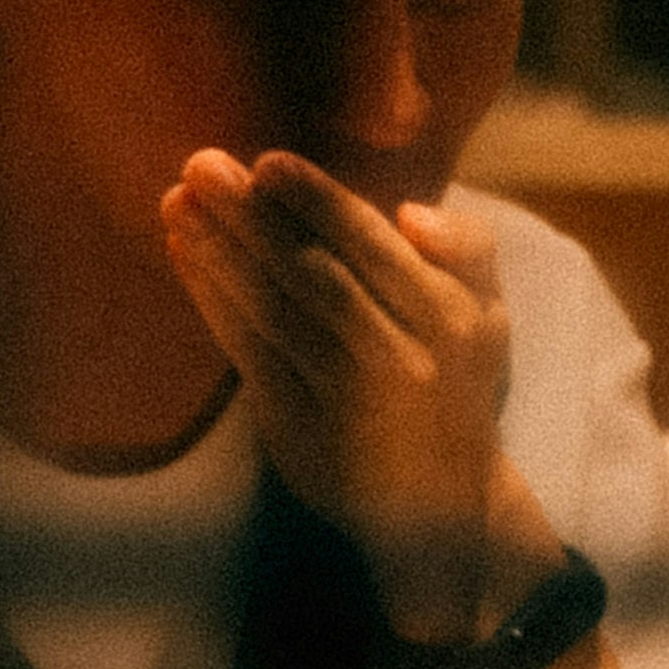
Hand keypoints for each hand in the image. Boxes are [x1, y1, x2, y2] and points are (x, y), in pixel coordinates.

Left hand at [157, 151, 547, 649]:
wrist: (443, 507)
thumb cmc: (457, 382)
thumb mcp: (489, 313)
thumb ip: (468, 247)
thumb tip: (409, 212)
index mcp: (448, 318)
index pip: (372, 247)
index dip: (316, 203)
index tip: (266, 162)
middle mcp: (401, 359)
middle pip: (313, 275)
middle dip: (252, 217)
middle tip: (199, 165)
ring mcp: (348, 401)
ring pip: (275, 314)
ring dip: (220, 255)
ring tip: (178, 202)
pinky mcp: (303, 432)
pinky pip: (250, 357)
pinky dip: (214, 303)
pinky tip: (186, 257)